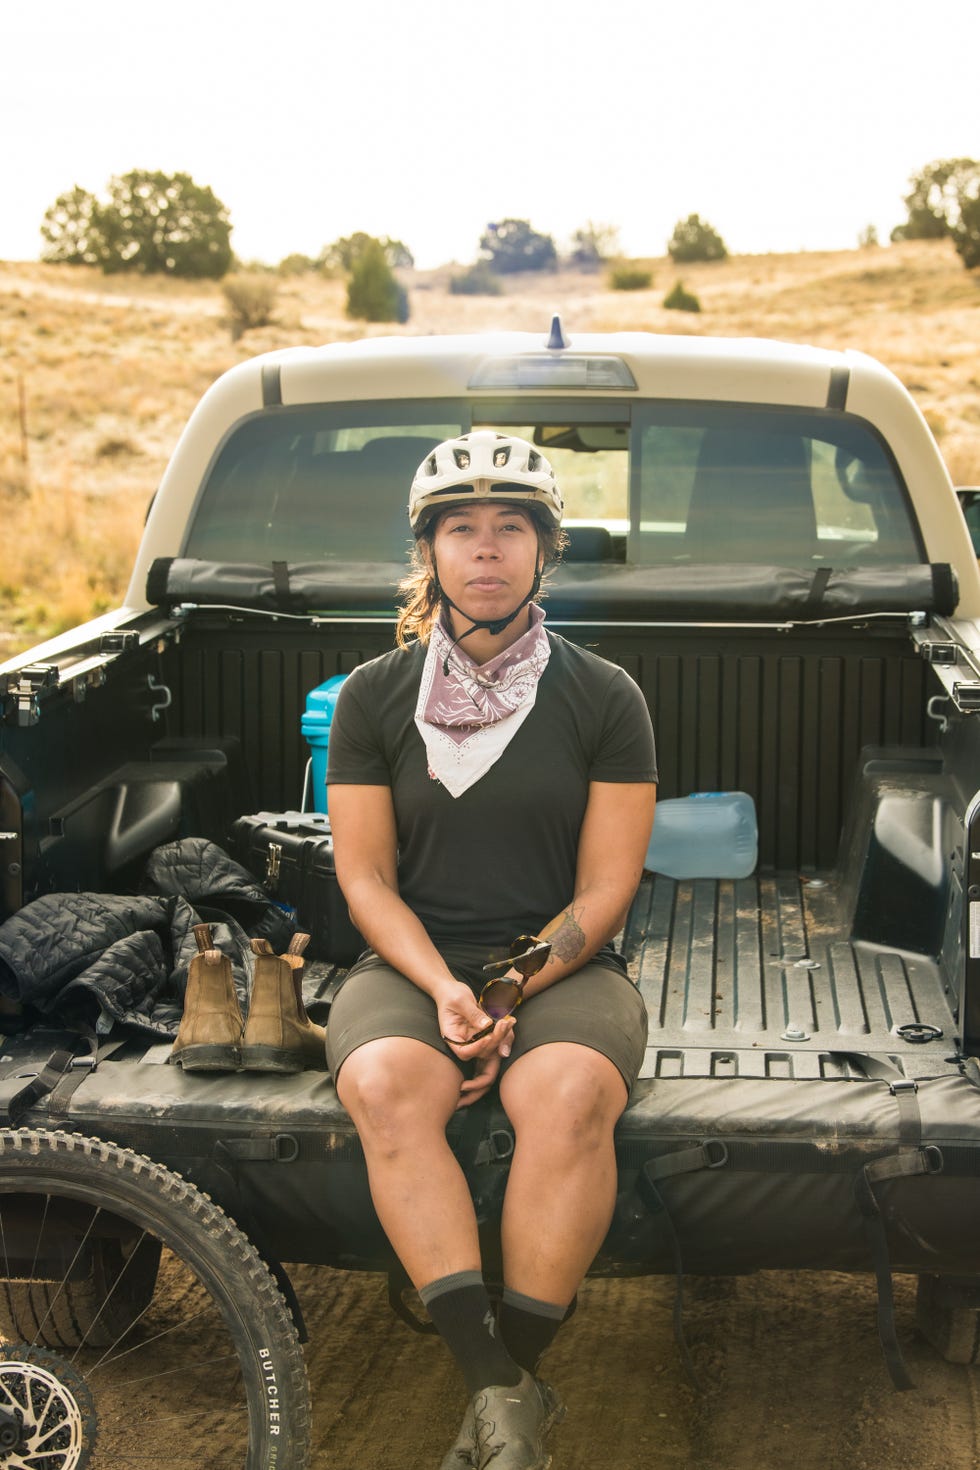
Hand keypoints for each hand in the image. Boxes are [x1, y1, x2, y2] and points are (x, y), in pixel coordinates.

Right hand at [436, 982, 515, 1108]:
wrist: (451, 989)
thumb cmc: (451, 994)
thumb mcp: (460, 1001)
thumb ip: (472, 1013)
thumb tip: (487, 1025)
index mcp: (452, 1036)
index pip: (463, 1052)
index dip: (476, 1049)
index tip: (487, 1037)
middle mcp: (463, 1040)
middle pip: (480, 1051)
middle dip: (494, 1040)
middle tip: (503, 1023)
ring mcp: (473, 1037)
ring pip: (491, 1045)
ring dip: (502, 1036)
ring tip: (509, 1021)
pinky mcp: (482, 1031)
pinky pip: (495, 1035)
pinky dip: (504, 1030)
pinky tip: (511, 1020)